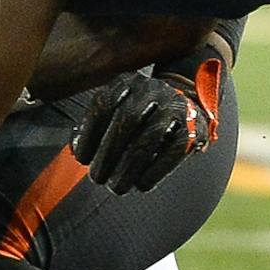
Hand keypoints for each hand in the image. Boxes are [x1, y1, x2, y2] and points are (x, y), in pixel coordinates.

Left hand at [71, 55, 223, 194]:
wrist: (187, 105)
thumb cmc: (140, 117)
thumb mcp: (117, 109)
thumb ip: (96, 127)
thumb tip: (75, 151)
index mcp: (127, 82)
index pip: (103, 105)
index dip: (89, 134)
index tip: (81, 159)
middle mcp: (151, 89)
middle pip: (125, 122)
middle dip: (107, 155)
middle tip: (97, 178)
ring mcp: (175, 106)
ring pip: (147, 140)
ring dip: (127, 169)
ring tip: (116, 187)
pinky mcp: (193, 128)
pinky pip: (171, 153)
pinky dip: (154, 172)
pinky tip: (142, 185)